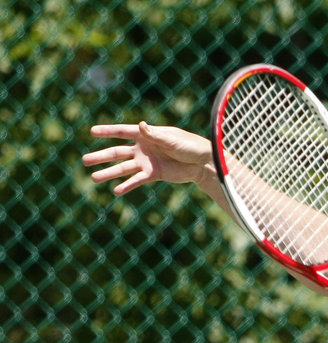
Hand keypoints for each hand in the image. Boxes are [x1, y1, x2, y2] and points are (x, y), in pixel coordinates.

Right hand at [82, 122, 213, 195]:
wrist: (202, 162)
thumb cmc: (189, 146)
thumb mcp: (172, 140)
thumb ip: (155, 135)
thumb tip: (140, 125)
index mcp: (146, 134)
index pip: (122, 131)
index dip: (107, 131)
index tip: (92, 131)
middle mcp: (142, 148)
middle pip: (117, 152)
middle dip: (101, 156)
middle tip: (84, 160)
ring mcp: (146, 161)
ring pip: (123, 168)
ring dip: (109, 173)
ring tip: (93, 177)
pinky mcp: (153, 174)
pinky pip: (137, 180)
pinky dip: (127, 185)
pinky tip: (115, 191)